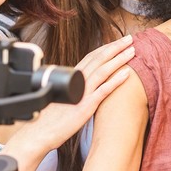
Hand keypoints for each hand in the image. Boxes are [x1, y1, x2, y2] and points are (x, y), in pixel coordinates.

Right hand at [17, 35, 133, 149]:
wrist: (38, 132)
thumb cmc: (48, 118)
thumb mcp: (62, 97)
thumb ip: (74, 88)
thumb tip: (83, 86)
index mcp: (71, 77)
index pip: (91, 57)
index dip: (105, 48)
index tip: (117, 42)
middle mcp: (76, 81)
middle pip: (98, 59)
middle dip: (115, 47)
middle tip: (129, 38)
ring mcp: (81, 93)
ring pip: (102, 70)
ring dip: (118, 59)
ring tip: (132, 50)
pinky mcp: (85, 106)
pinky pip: (103, 90)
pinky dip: (116, 80)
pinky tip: (127, 73)